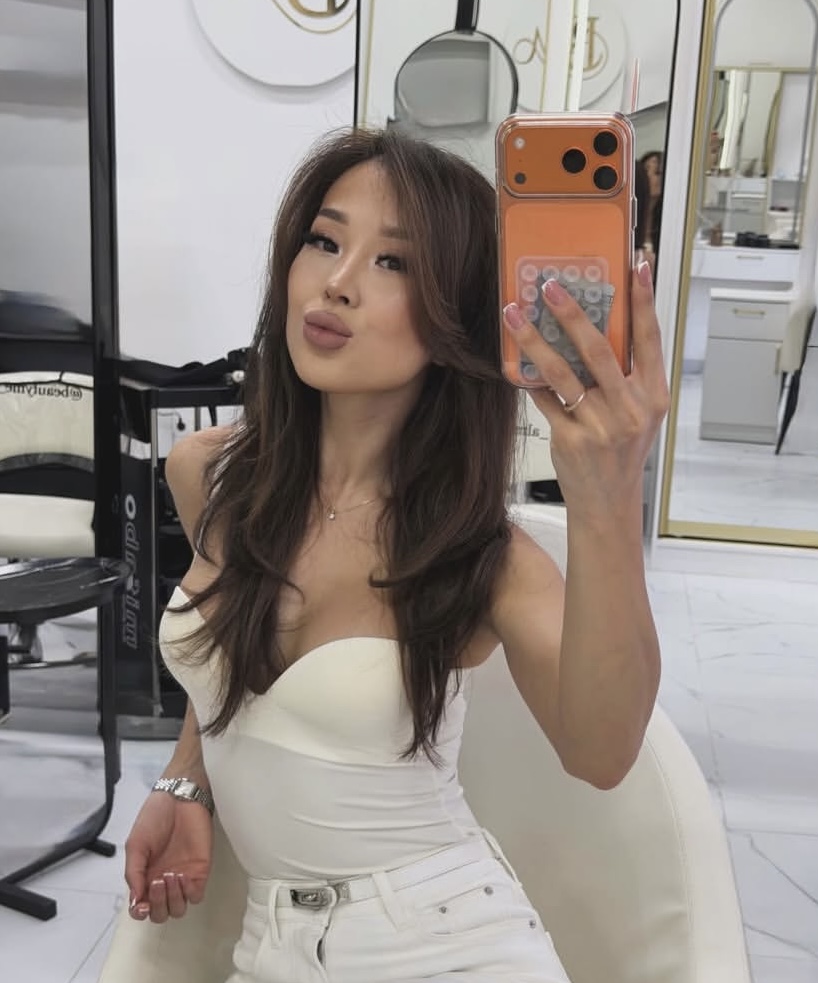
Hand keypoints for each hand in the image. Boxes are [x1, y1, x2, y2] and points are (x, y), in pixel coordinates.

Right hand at [125, 790, 212, 923]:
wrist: (179, 799)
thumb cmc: (155, 818)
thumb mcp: (135, 845)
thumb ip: (134, 873)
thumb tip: (135, 900)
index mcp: (145, 877)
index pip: (141, 909)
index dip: (140, 913)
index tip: (141, 905)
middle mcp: (163, 881)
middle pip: (161, 913)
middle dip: (158, 904)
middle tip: (157, 881)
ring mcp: (183, 878)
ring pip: (179, 909)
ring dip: (173, 899)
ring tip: (170, 875)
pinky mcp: (200, 870)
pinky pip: (196, 895)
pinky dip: (188, 892)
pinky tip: (182, 875)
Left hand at [503, 261, 669, 519]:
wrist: (608, 502)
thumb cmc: (621, 453)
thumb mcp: (637, 414)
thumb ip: (623, 377)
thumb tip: (591, 329)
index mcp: (653, 395)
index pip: (651, 338)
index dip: (644, 299)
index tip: (637, 263)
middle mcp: (630, 409)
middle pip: (599, 349)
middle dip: (572, 313)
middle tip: (550, 286)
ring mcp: (600, 426)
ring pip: (562, 372)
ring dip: (535, 340)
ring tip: (515, 315)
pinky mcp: (572, 440)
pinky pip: (544, 400)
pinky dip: (528, 378)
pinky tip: (513, 361)